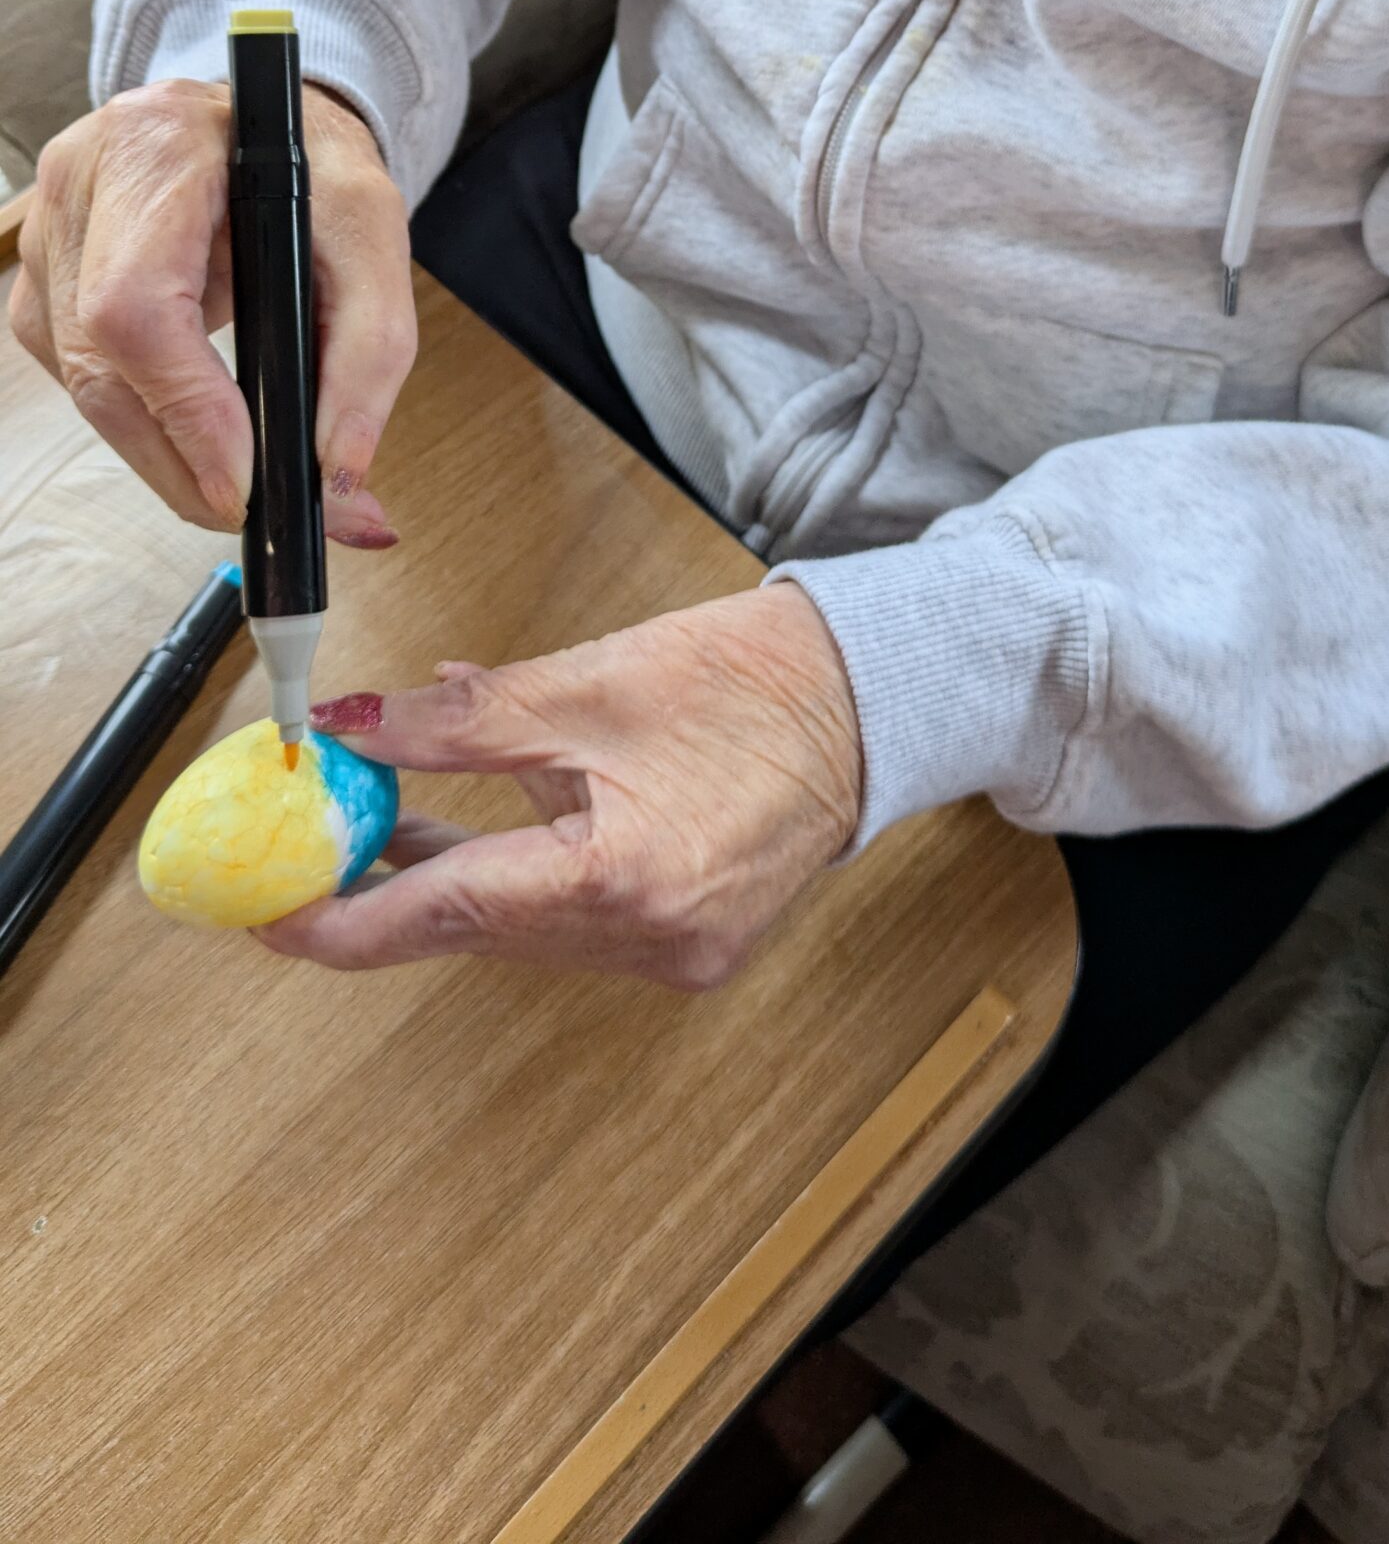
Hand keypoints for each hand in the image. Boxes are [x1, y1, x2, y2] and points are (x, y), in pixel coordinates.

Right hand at [9, 76, 414, 542]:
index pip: (136, 307)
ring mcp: (47, 239)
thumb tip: (338, 470)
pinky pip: (88, 382)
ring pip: (88, 390)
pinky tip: (208, 433)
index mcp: (155, 145)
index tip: (244, 482)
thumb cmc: (309, 159)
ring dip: (172, 457)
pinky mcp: (45, 285)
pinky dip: (152, 424)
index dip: (184, 409)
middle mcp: (78, 188)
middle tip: (272, 513)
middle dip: (187, 464)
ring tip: (258, 482)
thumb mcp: (372, 226)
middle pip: (101, 368)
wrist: (257, 117)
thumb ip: (371, 347)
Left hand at [259, 582, 863, 986]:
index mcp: (624, 880)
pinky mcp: (688, 945)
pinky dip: (515, 882)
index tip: (269, 915)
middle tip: (306, 847)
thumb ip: (457, 721)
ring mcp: (676, 956)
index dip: (343, 918)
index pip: (445, 915)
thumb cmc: (752, 682)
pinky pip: (568, 926)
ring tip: (381, 822)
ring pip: (518, 932)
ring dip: (448, 882)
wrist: (870, 700)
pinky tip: (477, 835)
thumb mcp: (586, 685)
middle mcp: (651, 943)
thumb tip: (352, 732)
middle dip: (385, 887)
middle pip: (476, 930)